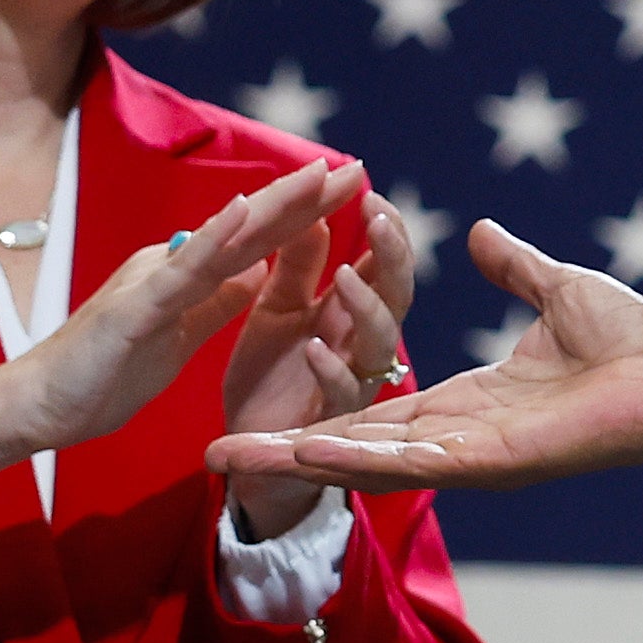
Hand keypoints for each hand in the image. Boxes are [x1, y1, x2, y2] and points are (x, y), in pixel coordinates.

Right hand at [0, 155, 356, 501]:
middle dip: (305, 199)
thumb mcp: (175, 340)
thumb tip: (255, 275)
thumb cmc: (99, 378)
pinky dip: (216, 237)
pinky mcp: (135, 306)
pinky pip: (184, 270)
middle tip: (359, 168)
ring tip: (321, 175)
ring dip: (276, 204)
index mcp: (184, 279)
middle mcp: (171, 265)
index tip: (349, 193)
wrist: (34, 407)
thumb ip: (212, 304)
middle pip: (250, 229)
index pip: (255, 243)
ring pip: (226, 238)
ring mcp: (152, 281)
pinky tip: (247, 209)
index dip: (302, 217)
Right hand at [212, 219, 642, 492]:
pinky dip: (352, 460)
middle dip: (283, 455)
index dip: (316, 416)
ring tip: (231, 463)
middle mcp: (456, 437)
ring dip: (298, 463)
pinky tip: (303, 455)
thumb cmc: (630, 342)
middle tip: (213, 458)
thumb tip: (478, 233)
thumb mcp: (552, 290)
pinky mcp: (489, 462)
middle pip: (351, 448)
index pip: (372, 411)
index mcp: (464, 402)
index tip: (262, 417)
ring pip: (365, 462)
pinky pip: (409, 462)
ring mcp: (469, 456)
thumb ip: (510, 267)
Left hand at [221, 192, 418, 540]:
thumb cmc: (271, 377)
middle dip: (394, 258)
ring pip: (380, 344)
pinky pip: (343, 397)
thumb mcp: (277, 310)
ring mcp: (352, 385)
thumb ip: (297, 265)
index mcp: (351, 316)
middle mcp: (361, 348)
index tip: (372, 192)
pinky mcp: (329, 424)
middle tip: (380, 217)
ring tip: (346, 275)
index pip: (384, 268)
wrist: (246, 451)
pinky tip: (316, 346)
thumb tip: (315, 210)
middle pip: (395, 298)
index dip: (384, 234)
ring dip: (367, 309)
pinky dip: (331, 370)